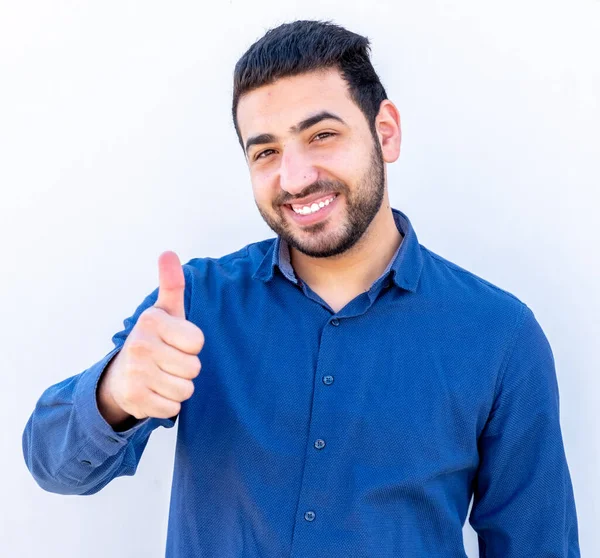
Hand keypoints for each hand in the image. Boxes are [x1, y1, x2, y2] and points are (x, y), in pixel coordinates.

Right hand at [98, 251, 203, 421]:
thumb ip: (171, 284)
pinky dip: (168, 405)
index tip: (175, 342)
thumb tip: (168, 253)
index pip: (197, 342)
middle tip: (167, 362)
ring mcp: (135, 373)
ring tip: (161, 377)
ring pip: (185, 390)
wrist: (121, 376)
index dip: (191, 346)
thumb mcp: (165, 311)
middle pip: (193, 368)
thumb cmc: (154, 340)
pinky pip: (173, 409)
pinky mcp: (134, 400)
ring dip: (178, 388)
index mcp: (151, 320)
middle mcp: (140, 345)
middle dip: (186, 369)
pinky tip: (154, 392)